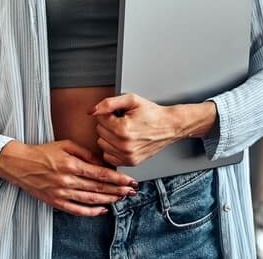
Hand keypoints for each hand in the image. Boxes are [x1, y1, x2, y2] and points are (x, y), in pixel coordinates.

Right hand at [0, 140, 137, 215]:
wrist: (20, 164)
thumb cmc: (43, 152)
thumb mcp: (66, 145)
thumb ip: (86, 153)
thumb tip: (102, 162)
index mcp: (71, 165)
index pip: (101, 174)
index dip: (118, 178)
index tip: (130, 180)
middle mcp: (67, 181)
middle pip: (99, 188)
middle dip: (118, 190)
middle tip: (132, 190)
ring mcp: (61, 193)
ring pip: (91, 199)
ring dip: (109, 200)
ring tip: (121, 198)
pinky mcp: (56, 202)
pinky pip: (77, 210)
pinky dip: (91, 211)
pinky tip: (103, 210)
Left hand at [92, 94, 215, 167]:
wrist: (169, 126)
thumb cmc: (152, 113)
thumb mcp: (132, 100)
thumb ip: (109, 103)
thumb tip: (92, 111)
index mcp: (123, 129)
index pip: (99, 119)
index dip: (109, 113)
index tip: (120, 114)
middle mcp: (124, 145)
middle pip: (100, 132)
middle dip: (109, 124)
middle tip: (124, 121)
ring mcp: (127, 156)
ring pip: (102, 144)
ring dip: (109, 137)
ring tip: (124, 131)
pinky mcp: (130, 162)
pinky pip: (109, 156)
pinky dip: (113, 149)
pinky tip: (123, 142)